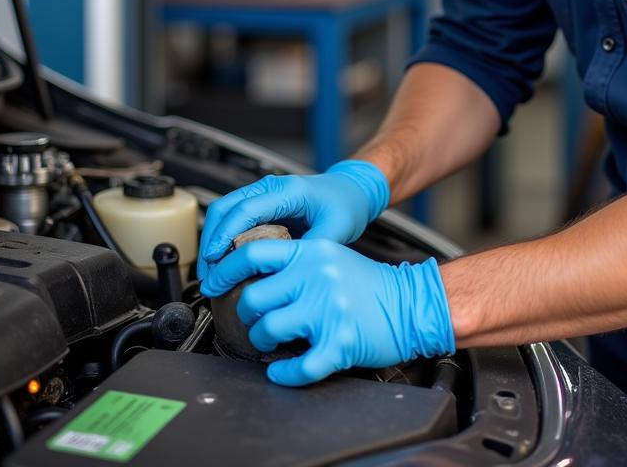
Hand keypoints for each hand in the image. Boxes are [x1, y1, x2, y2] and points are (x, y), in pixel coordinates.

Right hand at [197, 161, 389, 277]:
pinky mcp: (260, 204)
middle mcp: (270, 187)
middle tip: (209, 275)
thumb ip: (311, 249)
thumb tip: (286, 273)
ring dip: (213, 241)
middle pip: (225, 208)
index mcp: (288, 190)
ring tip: (212, 273)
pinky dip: (222, 238)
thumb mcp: (336, 230)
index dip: (225, 235)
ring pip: (224, 212)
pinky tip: (223, 262)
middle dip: (211, 242)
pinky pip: (233, 217)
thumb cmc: (345, 205)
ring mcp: (262, 193)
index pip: (246, 209)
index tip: (214, 261)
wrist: (351, 191)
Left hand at [200, 238, 454, 385]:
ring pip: (268, 330)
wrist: (411, 304)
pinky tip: (283, 371)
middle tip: (256, 322)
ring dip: (263, 343)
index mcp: (311, 252)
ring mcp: (328, 309)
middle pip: (254, 297)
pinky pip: (298, 366)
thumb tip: (250, 272)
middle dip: (247, 316)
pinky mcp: (339, 342)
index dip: (225, 270)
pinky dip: (284, 374)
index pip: (252, 253)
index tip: (214, 283)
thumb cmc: (369, 284)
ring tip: (272, 344)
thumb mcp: (330, 255)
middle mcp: (317, 276)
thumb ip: (296, 259)